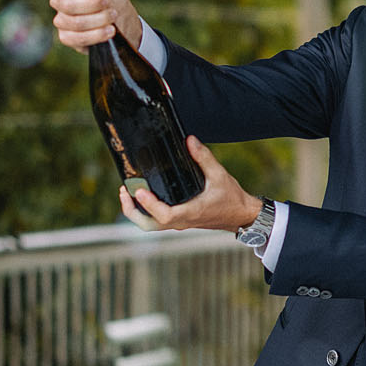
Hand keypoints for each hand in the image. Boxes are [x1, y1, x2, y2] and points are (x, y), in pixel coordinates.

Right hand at [45, 0, 141, 50]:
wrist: (123, 18)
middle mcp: (60, 3)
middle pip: (65, 5)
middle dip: (91, 4)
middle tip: (108, 2)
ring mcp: (63, 22)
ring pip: (72, 23)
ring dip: (97, 20)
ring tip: (113, 15)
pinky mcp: (69, 38)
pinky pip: (74, 39)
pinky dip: (95, 35)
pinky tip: (109, 31)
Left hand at [119, 135, 261, 235]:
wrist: (240, 215)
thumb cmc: (231, 198)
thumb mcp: (219, 175)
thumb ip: (204, 157)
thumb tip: (189, 140)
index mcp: (191, 212)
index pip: (165, 215)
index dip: (150, 205)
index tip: (140, 191)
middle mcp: (182, 221)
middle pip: (148, 225)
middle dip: (132, 210)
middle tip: (125, 191)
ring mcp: (179, 223)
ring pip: (150, 225)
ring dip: (135, 212)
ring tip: (129, 193)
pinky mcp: (179, 221)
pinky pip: (156, 221)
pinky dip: (145, 211)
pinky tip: (143, 196)